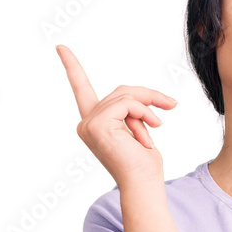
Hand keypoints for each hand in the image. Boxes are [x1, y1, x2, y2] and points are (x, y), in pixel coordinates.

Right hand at [55, 44, 177, 186]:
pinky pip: (127, 104)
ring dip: (148, 107)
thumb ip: (132, 110)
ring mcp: (90, 124)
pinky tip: (152, 129)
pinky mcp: (99, 125)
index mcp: (93, 123)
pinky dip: (144, 113)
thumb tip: (143, 98)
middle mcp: (86, 123)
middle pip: (120, 91)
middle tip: (170, 104)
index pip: (81, 90)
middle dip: (146, 96)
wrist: (143, 184)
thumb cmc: (143, 165)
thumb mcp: (139, 128)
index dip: (72, 67)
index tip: (61, 47)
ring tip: (158, 126)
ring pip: (125, 96)